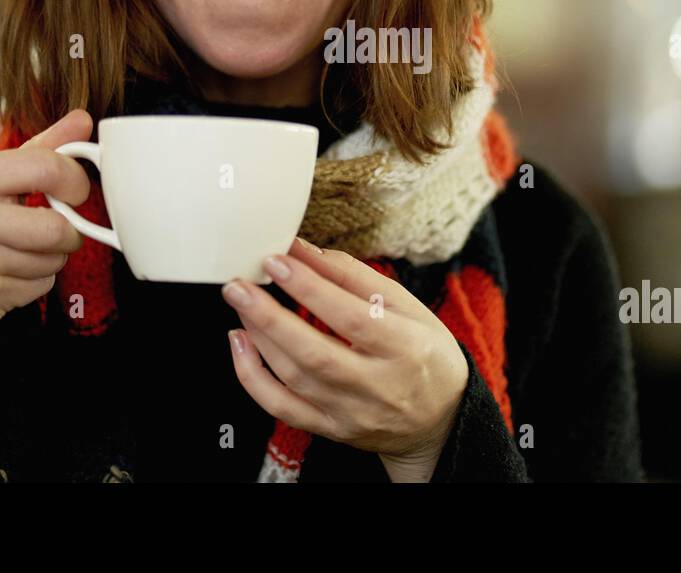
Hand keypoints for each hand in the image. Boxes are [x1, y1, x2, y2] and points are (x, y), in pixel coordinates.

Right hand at [0, 109, 93, 350]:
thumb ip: (36, 149)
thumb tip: (83, 119)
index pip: (45, 167)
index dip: (75, 181)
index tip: (75, 192)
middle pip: (55, 228)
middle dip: (68, 234)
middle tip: (57, 232)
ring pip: (51, 262)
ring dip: (48, 260)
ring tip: (19, 253)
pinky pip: (37, 289)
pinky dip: (32, 285)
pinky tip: (3, 277)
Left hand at [221, 237, 469, 480]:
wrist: (440, 419)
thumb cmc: (424, 352)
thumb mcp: (408, 306)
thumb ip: (356, 277)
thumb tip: (306, 252)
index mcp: (406, 348)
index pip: (352, 317)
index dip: (310, 288)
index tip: (278, 260)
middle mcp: (379, 386)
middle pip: (315, 353)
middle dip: (270, 316)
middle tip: (240, 283)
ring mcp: (352, 413)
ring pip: (294, 378)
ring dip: (259, 336)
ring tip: (242, 301)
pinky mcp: (331, 430)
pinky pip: (282, 408)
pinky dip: (253, 376)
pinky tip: (240, 343)